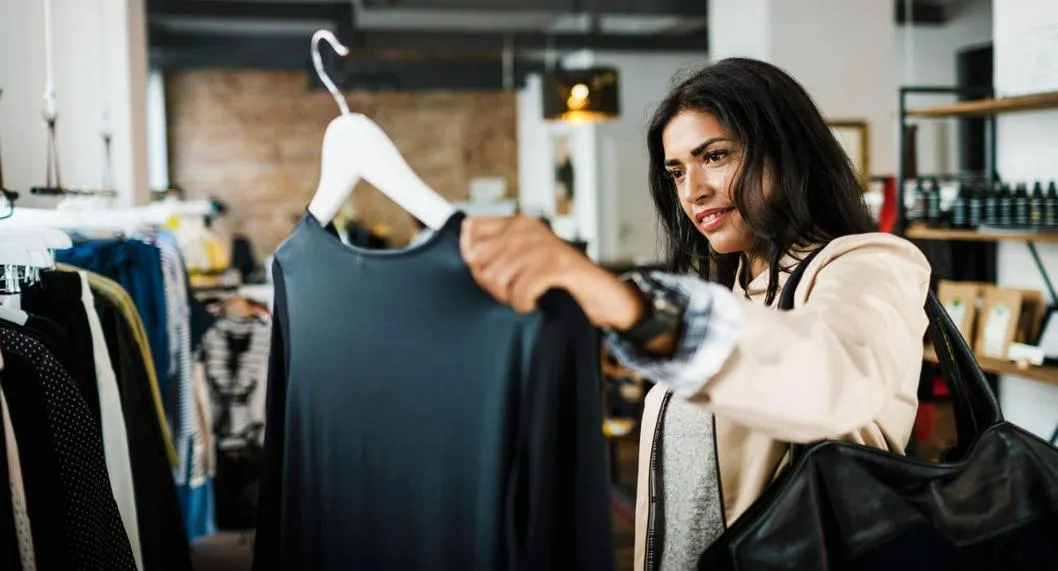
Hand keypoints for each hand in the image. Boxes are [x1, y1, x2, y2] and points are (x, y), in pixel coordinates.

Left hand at [460, 215, 644, 330]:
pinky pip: (521, 290)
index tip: (485, 272)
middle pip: (480, 259)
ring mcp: (544, 246)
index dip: (470, 255)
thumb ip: (495, 255)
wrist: (601, 294)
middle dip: (490, 284)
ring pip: (498, 277)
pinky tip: (533, 304)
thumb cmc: (559, 281)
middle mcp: (529, 230)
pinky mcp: (557, 266)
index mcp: (518, 224)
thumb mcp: (524, 262)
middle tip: (511, 292)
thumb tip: (467, 254)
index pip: (472, 228)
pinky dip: (524, 304)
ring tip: (523, 298)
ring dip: (508, 296)